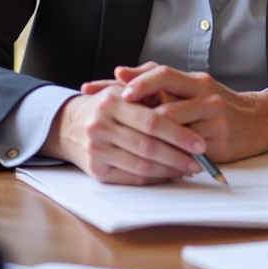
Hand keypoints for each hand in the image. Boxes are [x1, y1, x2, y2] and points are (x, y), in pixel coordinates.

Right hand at [42, 83, 207, 185]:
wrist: (67, 124)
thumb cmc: (105, 106)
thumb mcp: (123, 90)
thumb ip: (150, 90)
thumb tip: (186, 105)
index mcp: (111, 101)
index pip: (151, 121)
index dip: (178, 134)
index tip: (199, 142)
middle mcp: (100, 125)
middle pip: (148, 145)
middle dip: (178, 155)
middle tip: (200, 160)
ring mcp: (96, 149)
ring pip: (142, 165)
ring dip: (170, 169)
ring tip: (189, 168)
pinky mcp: (96, 169)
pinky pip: (132, 177)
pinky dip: (155, 178)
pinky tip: (169, 174)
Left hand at [103, 63, 267, 162]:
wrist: (258, 122)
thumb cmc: (217, 106)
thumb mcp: (192, 89)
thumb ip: (159, 82)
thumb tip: (120, 73)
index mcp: (196, 81)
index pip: (162, 72)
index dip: (135, 80)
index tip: (109, 88)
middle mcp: (205, 95)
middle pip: (163, 98)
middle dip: (131, 107)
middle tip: (104, 112)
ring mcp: (213, 118)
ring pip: (172, 125)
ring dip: (146, 132)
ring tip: (120, 136)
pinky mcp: (218, 140)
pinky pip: (185, 148)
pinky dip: (164, 152)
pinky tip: (146, 156)